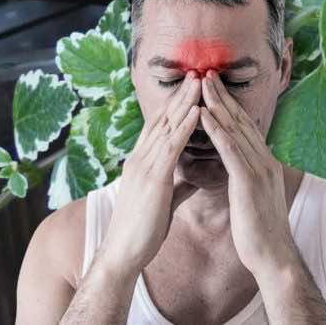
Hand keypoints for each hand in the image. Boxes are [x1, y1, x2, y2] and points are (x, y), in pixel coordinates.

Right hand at [99, 71, 200, 274]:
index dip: (176, 106)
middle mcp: (141, 158)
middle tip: (198, 73)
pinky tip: (198, 112)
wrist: (124, 252)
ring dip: (185, 102)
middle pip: (163, 118)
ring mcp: (145, 166)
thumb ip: (178, 184)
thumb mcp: (164, 200)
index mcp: (143, 162)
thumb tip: (193, 177)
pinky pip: (172, 146)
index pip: (161, 127)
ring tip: (201, 82)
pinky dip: (185, 126)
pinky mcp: (153, 178)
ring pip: (167, 126)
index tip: (193, 89)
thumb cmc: (143, 229)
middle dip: (182, 95)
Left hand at [199, 70, 294, 276]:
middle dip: (223, 96)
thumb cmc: (259, 231)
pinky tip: (205, 115)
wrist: (272, 254)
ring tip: (202, 85)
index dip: (229, 105)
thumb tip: (238, 169)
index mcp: (265, 164)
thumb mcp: (253, 198)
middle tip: (207, 73)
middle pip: (242, 121)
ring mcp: (259, 169)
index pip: (245, 128)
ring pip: (236, 130)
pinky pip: (231, 150)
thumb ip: (247, 178)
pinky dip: (217, 130)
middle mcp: (265, 160)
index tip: (214, 87)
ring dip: (218, 105)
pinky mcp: (249, 181)